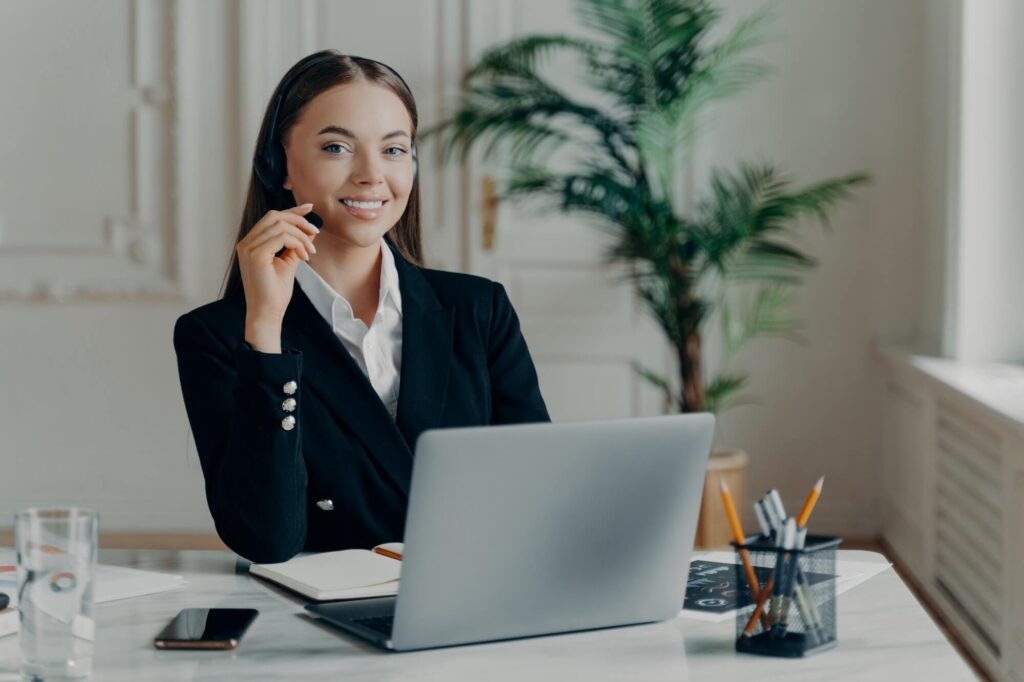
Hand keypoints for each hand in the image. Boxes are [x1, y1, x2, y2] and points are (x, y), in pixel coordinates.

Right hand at [237, 203, 319, 334]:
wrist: (267, 313)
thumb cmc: (275, 292)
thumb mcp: (288, 263)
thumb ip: (296, 245)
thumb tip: (310, 229)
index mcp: (251, 243)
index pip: (272, 218)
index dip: (292, 211)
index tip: (309, 207)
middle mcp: (246, 243)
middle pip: (275, 216)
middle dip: (299, 220)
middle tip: (315, 232)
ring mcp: (248, 248)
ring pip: (280, 226)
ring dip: (301, 236)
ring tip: (310, 251)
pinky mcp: (255, 255)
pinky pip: (282, 237)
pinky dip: (297, 243)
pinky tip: (303, 256)